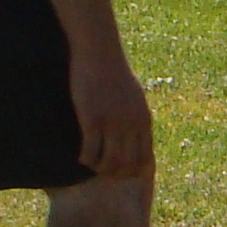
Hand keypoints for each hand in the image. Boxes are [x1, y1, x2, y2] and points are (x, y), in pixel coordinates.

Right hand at [69, 47, 153, 179]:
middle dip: (116, 173)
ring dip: (99, 168)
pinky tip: (80, 156)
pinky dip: (86, 159)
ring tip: (91, 163)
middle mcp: (132, 125)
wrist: (100, 53)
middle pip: (128, 164)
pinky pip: (91, 151)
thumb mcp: (135, 96)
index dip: (134, 171)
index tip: (122, 172)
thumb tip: (136, 131)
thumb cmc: (115, 72)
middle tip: (103, 171)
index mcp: (144, 121)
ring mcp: (113, 124)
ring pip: (109, 162)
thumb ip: (137, 115)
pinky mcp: (93, 120)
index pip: (146, 158)